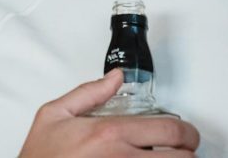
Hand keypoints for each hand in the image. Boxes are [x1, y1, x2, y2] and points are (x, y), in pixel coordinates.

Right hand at [19, 69, 199, 157]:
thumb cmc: (39, 157)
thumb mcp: (54, 114)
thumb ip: (88, 92)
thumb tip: (115, 78)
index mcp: (110, 133)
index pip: (170, 130)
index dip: (188, 133)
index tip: (187, 134)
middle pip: (181, 157)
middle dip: (188, 152)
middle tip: (185, 150)